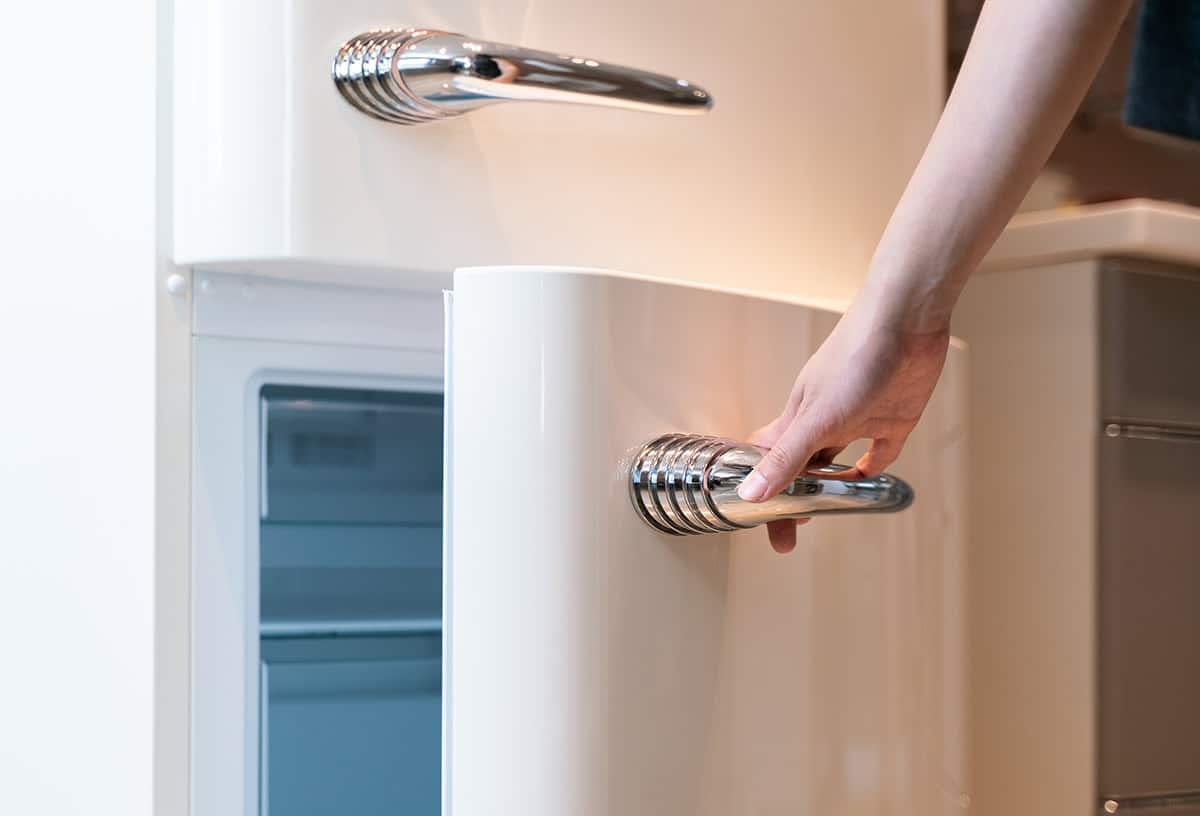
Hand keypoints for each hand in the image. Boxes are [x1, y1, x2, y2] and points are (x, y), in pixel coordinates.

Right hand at [741, 300, 949, 553]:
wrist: (906, 317)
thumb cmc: (857, 356)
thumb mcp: (818, 418)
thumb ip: (786, 459)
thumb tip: (750, 495)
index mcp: (798, 419)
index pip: (768, 461)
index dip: (760, 491)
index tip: (756, 522)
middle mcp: (824, 421)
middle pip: (800, 467)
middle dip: (791, 498)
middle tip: (788, 534)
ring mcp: (858, 418)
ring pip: (833, 460)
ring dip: (826, 485)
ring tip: (820, 512)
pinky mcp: (892, 416)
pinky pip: (877, 452)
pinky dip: (871, 469)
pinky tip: (870, 485)